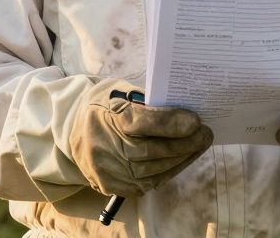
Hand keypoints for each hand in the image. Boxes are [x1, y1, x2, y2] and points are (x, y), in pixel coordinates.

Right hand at [69, 80, 212, 198]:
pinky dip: (170, 170)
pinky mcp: (114, 187)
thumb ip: (149, 103)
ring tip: (199, 145)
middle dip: (185, 143)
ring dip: (182, 158)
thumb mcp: (121, 93)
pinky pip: (149, 182)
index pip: (142, 123)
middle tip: (206, 134)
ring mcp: (109, 172)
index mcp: (107, 117)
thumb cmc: (104, 106)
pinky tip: (183, 159)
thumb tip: (184, 111)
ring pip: (155, 170)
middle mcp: (106, 148)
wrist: (73, 132)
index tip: (196, 121)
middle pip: (153, 151)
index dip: (171, 123)